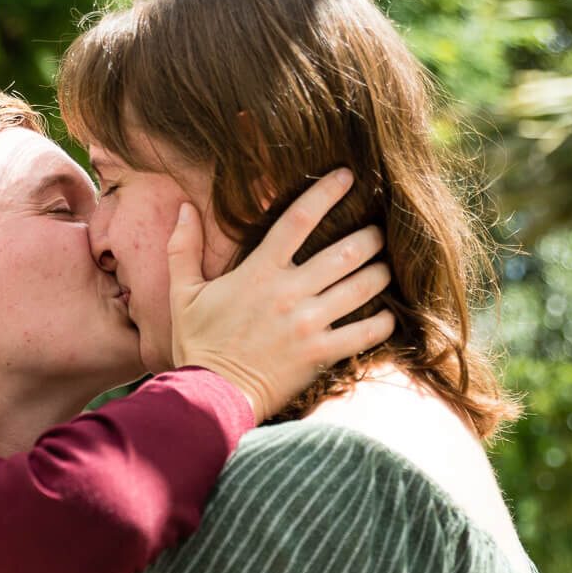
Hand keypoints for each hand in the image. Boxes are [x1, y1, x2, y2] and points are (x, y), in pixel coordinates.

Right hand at [168, 168, 393, 423]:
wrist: (210, 397)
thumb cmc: (197, 345)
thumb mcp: (182, 294)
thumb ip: (183, 250)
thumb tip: (184, 209)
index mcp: (259, 271)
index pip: (298, 218)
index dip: (325, 192)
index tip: (347, 176)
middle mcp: (289, 292)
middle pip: (345, 251)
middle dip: (369, 236)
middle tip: (378, 231)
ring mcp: (308, 323)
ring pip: (361, 287)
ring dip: (381, 273)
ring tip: (387, 267)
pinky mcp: (319, 353)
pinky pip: (363, 333)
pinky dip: (382, 323)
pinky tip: (389, 315)